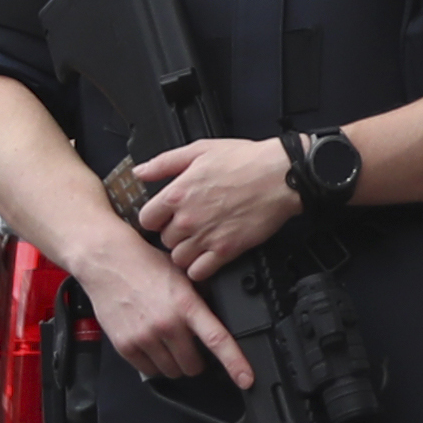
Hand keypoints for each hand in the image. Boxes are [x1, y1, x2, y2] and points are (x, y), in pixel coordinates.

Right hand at [81, 227, 249, 388]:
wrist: (107, 261)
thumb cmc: (145, 265)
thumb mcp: (182, 275)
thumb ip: (200, 299)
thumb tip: (220, 316)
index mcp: (186, 306)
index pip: (217, 340)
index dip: (235, 363)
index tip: (246, 379)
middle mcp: (167, 324)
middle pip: (193, 366)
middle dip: (195, 360)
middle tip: (190, 347)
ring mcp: (145, 337)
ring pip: (172, 372)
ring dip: (174, 363)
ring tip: (168, 343)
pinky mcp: (126, 346)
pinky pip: (149, 370)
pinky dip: (154, 364)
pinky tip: (152, 345)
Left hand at [133, 137, 297, 282]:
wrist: (281, 176)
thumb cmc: (246, 161)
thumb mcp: (199, 150)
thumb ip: (164, 163)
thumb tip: (140, 171)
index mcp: (177, 193)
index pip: (146, 219)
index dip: (155, 218)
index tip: (165, 217)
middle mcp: (187, 218)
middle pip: (163, 240)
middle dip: (173, 235)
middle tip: (188, 227)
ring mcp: (206, 236)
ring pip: (178, 258)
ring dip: (185, 253)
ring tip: (198, 242)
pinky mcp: (226, 251)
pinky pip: (199, 272)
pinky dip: (200, 268)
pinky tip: (207, 257)